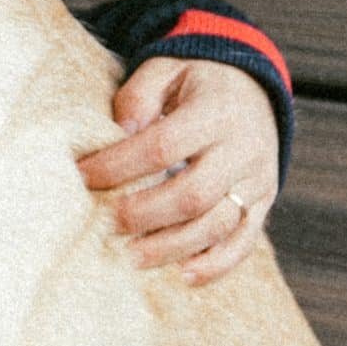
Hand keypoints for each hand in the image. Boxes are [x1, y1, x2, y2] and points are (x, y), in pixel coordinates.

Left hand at [77, 57, 279, 284]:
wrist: (253, 88)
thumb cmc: (195, 82)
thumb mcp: (165, 70)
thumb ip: (138, 97)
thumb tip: (119, 133)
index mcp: (216, 112)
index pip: (161, 146)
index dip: (117, 166)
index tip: (81, 178)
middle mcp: (243, 149)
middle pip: (192, 194)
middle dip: (142, 215)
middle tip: (103, 224)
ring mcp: (258, 180)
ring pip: (217, 225)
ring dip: (170, 247)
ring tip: (128, 258)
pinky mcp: (264, 203)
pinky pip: (244, 242)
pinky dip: (215, 264)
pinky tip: (183, 276)